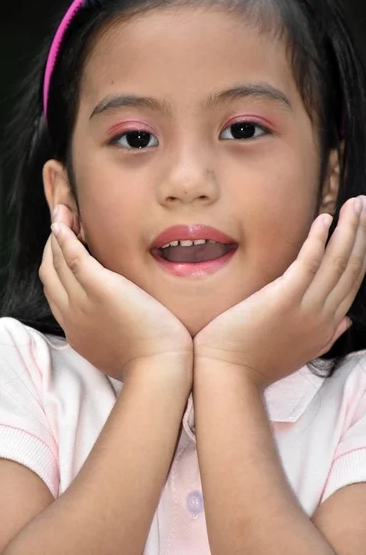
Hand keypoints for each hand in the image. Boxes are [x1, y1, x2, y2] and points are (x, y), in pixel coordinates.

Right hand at [39, 205, 192, 381]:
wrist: (159, 369)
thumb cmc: (150, 361)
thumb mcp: (119, 347)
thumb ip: (111, 329)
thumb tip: (118, 318)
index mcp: (76, 329)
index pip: (56, 292)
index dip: (55, 267)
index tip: (63, 249)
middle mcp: (72, 314)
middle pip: (50, 273)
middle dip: (51, 246)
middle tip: (60, 223)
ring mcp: (83, 301)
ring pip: (57, 261)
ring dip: (56, 234)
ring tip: (63, 212)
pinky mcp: (100, 289)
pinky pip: (73, 257)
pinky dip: (65, 236)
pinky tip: (64, 221)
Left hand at [194, 197, 365, 388]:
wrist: (228, 376)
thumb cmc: (255, 362)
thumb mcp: (301, 352)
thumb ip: (326, 334)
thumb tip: (345, 320)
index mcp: (326, 326)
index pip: (352, 282)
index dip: (360, 252)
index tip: (361, 230)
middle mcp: (324, 316)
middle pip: (351, 268)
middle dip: (360, 234)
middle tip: (364, 206)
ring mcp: (306, 308)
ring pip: (337, 262)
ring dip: (349, 229)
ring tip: (355, 205)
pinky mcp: (283, 298)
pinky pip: (308, 262)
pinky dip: (319, 239)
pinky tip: (324, 218)